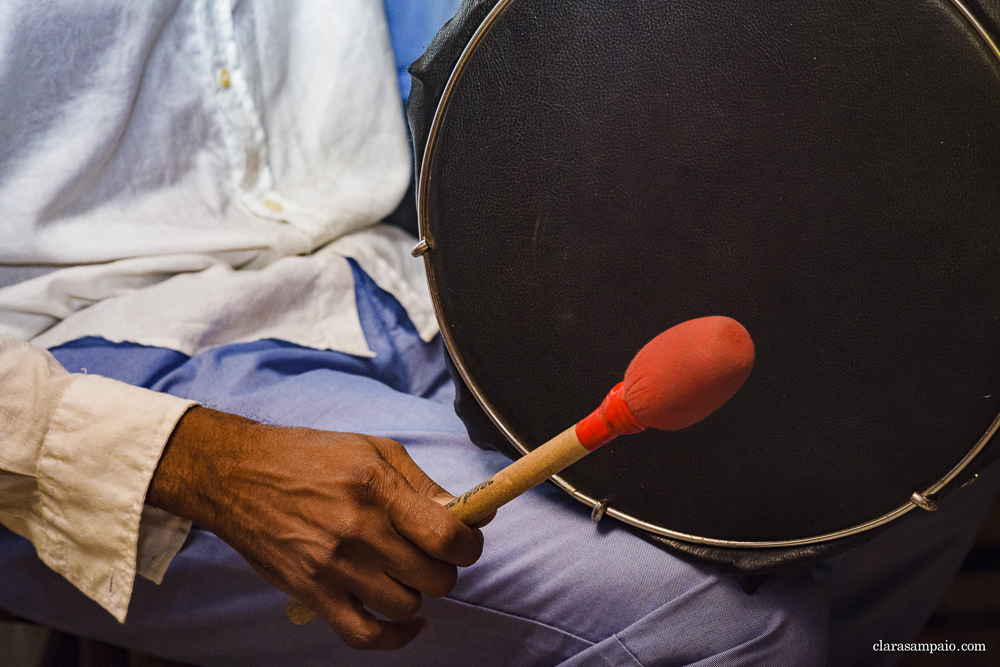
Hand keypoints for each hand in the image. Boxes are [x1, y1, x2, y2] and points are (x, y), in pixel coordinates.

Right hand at [147, 407, 484, 649]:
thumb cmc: (308, 456)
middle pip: (433, 576)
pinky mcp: (312, 593)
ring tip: (406, 572)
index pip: (446, 535)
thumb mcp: (373, 450)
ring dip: (417, 594)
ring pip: (406, 605)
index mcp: (377, 488)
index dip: (469, 544)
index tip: (466, 540)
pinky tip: (407, 622)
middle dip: (446, 567)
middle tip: (433, 553)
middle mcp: (357, 530)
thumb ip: (424, 485)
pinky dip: (395, 637)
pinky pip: (364, 636)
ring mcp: (333, 567)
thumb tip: (475, 512)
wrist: (237, 475)